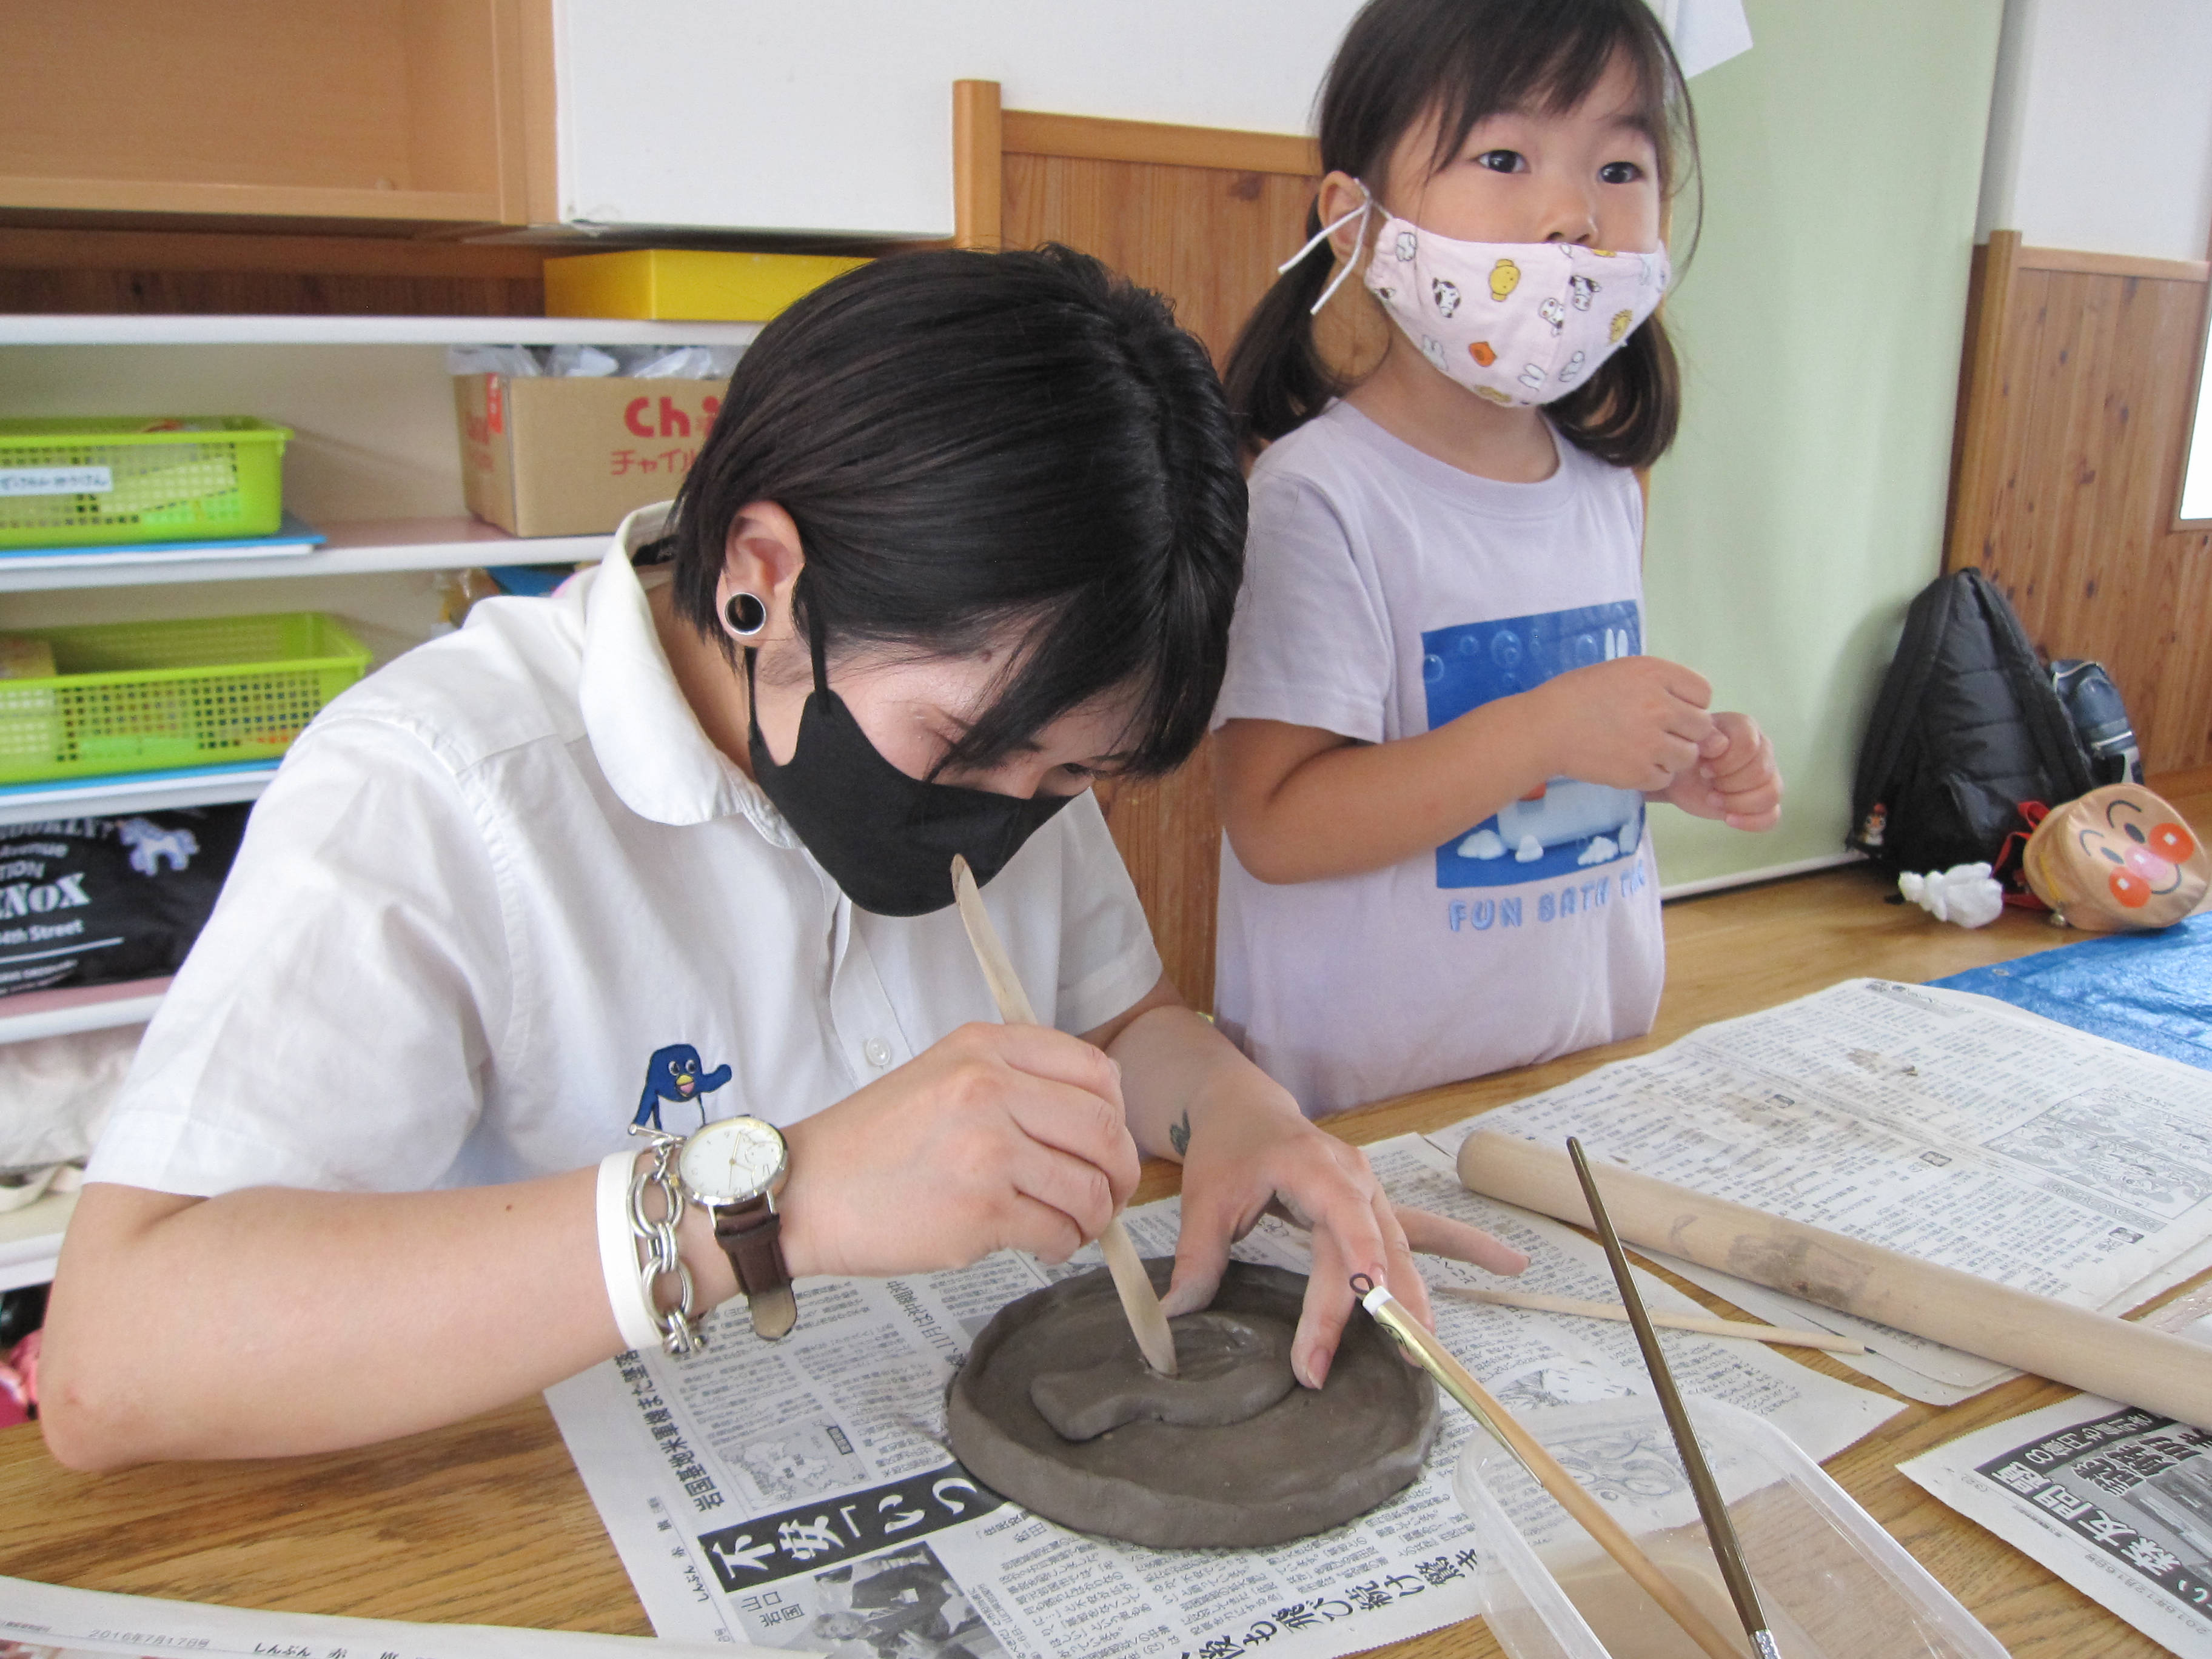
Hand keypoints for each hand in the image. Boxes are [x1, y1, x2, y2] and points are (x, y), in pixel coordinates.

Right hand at [779, 1023, 1138, 1279]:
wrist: (804, 1192)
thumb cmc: (871, 1143)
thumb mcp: (942, 1075)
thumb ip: (1013, 1081)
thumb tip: (1091, 1120)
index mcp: (985, 1048)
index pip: (1096, 1071)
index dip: (1116, 1115)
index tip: (1107, 1143)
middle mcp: (991, 1089)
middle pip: (1104, 1131)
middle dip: (1119, 1173)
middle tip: (1109, 1195)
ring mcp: (988, 1151)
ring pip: (1088, 1188)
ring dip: (1094, 1217)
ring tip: (1073, 1225)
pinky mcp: (980, 1213)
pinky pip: (1057, 1232)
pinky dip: (1061, 1245)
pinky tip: (1040, 1244)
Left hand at [1161, 1094, 1527, 1388]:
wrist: (1247, 1110)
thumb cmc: (1229, 1151)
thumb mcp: (1204, 1199)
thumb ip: (1197, 1259)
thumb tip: (1179, 1319)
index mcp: (1312, 1168)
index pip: (1340, 1225)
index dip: (1349, 1274)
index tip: (1358, 1309)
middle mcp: (1353, 1178)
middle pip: (1375, 1250)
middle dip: (1378, 1308)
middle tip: (1385, 1360)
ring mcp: (1371, 1192)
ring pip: (1404, 1249)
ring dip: (1416, 1298)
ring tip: (1426, 1347)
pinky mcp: (1377, 1208)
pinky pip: (1425, 1233)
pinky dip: (1465, 1248)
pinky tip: (1511, 1262)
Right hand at [1523, 656, 1713, 792]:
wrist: (1545, 728)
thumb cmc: (1578, 695)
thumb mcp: (1621, 672)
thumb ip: (1659, 684)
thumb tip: (1690, 707)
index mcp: (1655, 674)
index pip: (1703, 692)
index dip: (1690, 703)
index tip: (1672, 710)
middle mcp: (1659, 706)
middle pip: (1703, 726)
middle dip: (1686, 732)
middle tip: (1660, 734)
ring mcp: (1651, 742)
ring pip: (1689, 755)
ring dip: (1672, 756)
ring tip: (1646, 751)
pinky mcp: (1639, 772)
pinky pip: (1666, 778)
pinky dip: (1653, 774)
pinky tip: (1632, 764)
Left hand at [1654, 711, 1781, 829]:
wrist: (1680, 776)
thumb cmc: (1686, 755)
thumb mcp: (1688, 743)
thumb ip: (1705, 738)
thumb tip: (1720, 745)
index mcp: (1745, 729)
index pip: (1749, 746)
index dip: (1725, 763)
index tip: (1704, 769)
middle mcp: (1762, 749)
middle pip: (1762, 772)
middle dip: (1729, 783)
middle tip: (1707, 783)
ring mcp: (1767, 776)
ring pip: (1771, 793)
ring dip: (1738, 803)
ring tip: (1713, 800)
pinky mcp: (1763, 800)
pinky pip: (1772, 815)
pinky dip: (1752, 821)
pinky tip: (1728, 819)